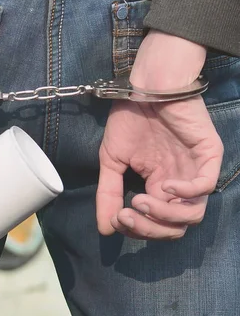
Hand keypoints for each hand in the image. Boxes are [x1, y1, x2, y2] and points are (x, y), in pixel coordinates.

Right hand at [96, 31, 223, 239]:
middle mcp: (180, 184)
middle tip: (127, 215)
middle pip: (176, 227)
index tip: (117, 217)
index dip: (137, 229)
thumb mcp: (112, 161)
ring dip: (164, 215)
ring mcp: (196, 170)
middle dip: (149, 229)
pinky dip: (186, 193)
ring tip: (141, 201)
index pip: (155, 224)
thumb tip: (106, 228)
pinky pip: (206, 186)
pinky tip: (166, 186)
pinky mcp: (208, 154)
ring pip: (193, 214)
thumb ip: (108, 194)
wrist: (145, 87)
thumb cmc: (130, 119)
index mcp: (159, 187)